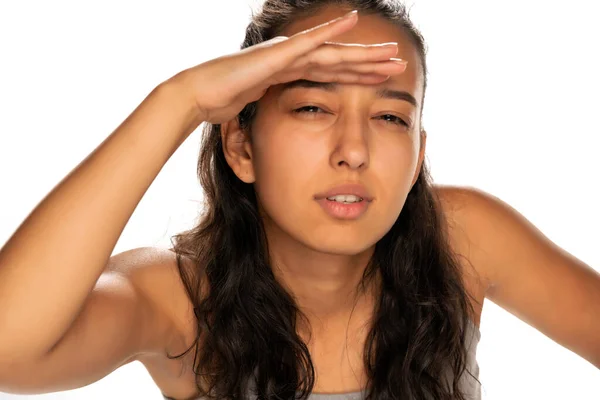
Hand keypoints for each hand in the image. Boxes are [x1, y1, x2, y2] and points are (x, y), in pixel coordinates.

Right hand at [169, 10, 407, 123]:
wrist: (198, 94)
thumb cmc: (222, 102)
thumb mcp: (257, 107)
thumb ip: (272, 105)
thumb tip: (284, 120)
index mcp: (291, 74)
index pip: (333, 75)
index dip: (359, 75)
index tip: (383, 79)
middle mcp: (293, 60)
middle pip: (340, 61)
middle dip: (371, 63)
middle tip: (400, 64)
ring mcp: (286, 54)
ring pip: (333, 52)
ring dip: (363, 52)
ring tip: (392, 52)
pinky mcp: (276, 54)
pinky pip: (308, 41)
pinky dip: (330, 30)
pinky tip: (352, 20)